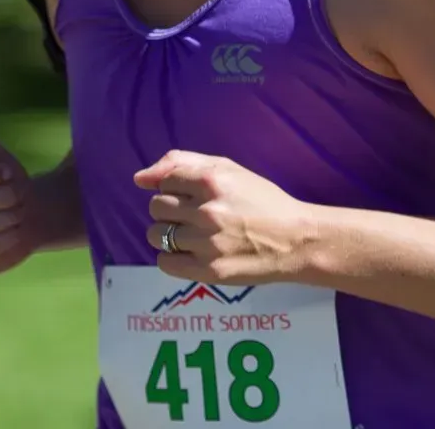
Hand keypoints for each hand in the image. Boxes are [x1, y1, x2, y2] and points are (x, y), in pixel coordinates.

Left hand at [135, 150, 315, 284]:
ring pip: (156, 234)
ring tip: (191, 235)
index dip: (174, 187)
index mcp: (212, 181)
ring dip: (168, 233)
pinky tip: (191, 252)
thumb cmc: (261, 200)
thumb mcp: (228, 169)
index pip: (163, 181)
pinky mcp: (209, 271)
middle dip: (169, 209)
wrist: (295, 240)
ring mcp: (207, 243)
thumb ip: (182, 164)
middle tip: (192, 215)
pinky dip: (172, 257)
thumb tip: (139, 178)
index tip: (191, 195)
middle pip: (156, 207)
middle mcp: (207, 211)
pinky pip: (164, 262)